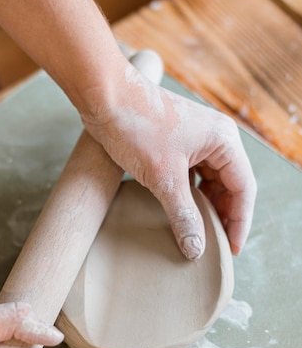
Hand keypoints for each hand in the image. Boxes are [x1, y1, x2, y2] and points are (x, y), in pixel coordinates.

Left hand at [82, 60, 255, 258]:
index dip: (240, 221)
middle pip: (229, 185)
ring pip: (209, 181)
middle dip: (223, 215)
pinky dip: (189, 195)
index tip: (232, 249)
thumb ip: (183, 215)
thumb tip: (196, 249)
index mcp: (223, 140)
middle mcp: (215, 138)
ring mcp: (194, 140)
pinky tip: (181, 212)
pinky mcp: (174, 144)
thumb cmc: (138, 126)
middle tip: (215, 246)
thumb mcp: (163, 178)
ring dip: (206, 206)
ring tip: (199, 233)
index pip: (243, 188)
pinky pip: (191, 175)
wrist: (104, 97)